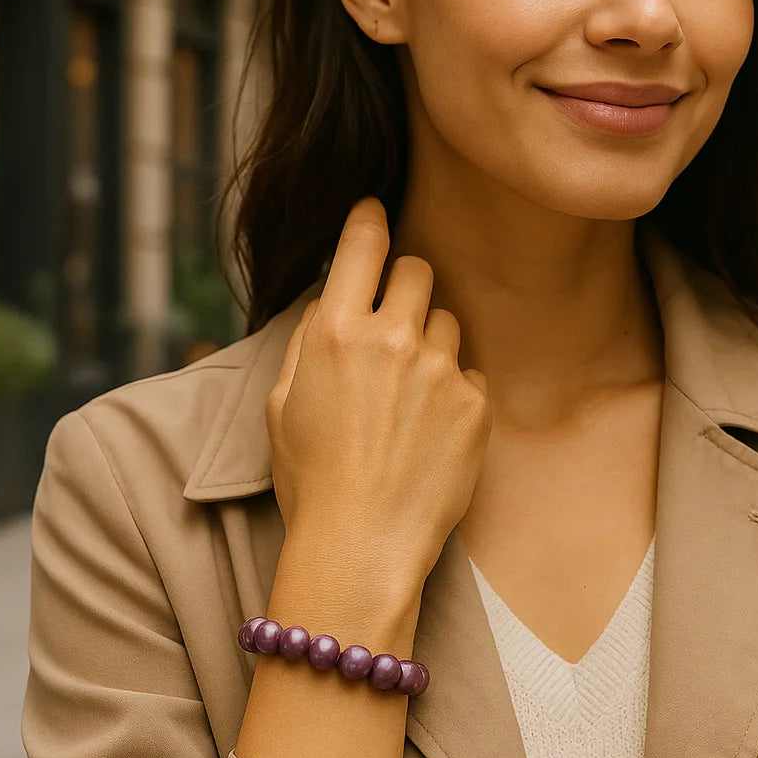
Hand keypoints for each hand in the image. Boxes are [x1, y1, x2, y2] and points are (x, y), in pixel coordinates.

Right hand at [265, 197, 492, 588]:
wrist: (361, 547)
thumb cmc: (311, 481)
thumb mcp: (282, 403)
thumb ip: (308, 342)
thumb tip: (329, 302)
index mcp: (333, 332)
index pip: (362, 244)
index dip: (370, 220)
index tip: (376, 211)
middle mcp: (389, 339)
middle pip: (417, 270)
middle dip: (407, 287)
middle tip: (394, 325)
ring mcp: (438, 369)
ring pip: (447, 321)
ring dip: (430, 344)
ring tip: (407, 400)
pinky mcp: (475, 402)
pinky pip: (469, 371)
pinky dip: (453, 391)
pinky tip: (429, 431)